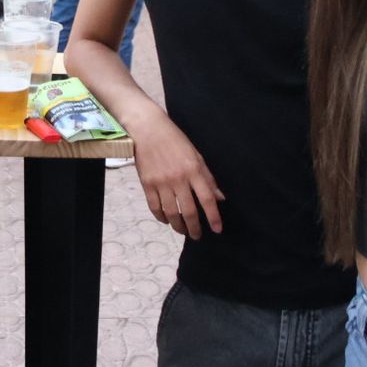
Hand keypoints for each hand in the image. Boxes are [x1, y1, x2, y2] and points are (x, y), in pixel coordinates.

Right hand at [129, 112, 223, 238]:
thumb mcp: (196, 155)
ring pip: (171, 213)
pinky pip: (155, 207)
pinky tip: (166, 221)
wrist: (148, 130)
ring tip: (183, 231)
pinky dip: (161, 218)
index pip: (207, 199)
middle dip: (194, 228)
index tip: (217, 229)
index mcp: (194, 170)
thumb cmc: (175, 141)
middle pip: (189, 211)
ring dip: (178, 226)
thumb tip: (219, 198)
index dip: (213, 216)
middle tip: (197, 236)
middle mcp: (178, 178)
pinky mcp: (147, 184)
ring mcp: (161, 182)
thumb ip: (208, 178)